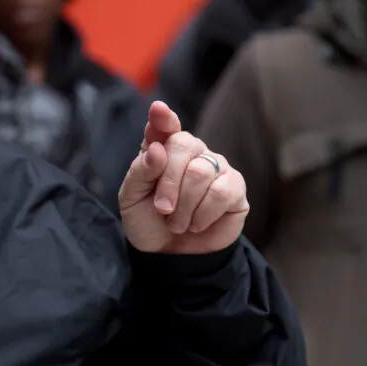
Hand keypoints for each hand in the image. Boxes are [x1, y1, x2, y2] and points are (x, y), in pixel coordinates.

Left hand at [118, 101, 248, 253]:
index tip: (158, 111)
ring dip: (184, 204)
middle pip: (183, 145)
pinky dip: (203, 213)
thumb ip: (141, 171)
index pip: (165, 125)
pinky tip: (195, 224)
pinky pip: (222, 191)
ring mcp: (215, 167)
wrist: (168, 254)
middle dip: (168, 181)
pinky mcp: (235, 188)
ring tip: (176, 222)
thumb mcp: (131, 198)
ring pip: (201, 171)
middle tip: (162, 209)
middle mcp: (191, 151)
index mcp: (162, 148)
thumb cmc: (148, 220)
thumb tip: (157, 150)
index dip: (163, 118)